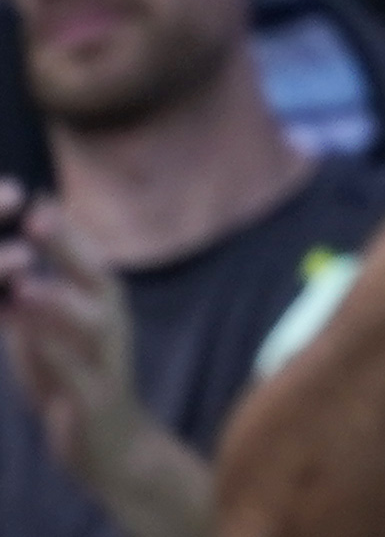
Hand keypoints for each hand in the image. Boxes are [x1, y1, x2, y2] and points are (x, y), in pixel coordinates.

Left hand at [0, 190, 142, 465]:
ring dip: (58, 303)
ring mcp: (106, 360)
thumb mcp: (44, 334)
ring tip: (27, 285)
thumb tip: (4, 268)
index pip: (85, 256)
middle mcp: (111, 323)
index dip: (62, 228)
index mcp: (102, 303)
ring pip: (89, 324)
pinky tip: (32, 343)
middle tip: (38, 219)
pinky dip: (54, 356)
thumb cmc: (72, 378)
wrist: (113, 445)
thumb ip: (24, 301)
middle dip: (68, 247)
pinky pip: (76, 374)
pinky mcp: (94, 398)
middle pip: (96, 277)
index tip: (32, 200)